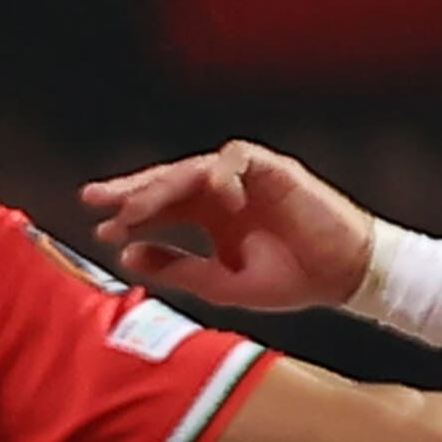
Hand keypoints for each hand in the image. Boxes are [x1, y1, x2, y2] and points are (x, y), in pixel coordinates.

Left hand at [80, 139, 373, 314]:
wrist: (343, 276)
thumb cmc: (291, 279)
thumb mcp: (221, 283)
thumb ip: (177, 268)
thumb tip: (128, 254)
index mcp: (210, 216)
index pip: (161, 206)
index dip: (131, 214)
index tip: (100, 227)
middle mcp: (222, 192)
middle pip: (167, 181)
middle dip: (132, 189)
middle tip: (97, 200)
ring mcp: (245, 177)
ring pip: (192, 169)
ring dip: (164, 187)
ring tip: (139, 210)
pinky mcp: (272, 168)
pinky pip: (236, 158)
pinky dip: (222, 176)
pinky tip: (215, 200)